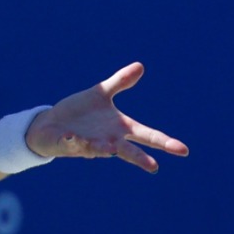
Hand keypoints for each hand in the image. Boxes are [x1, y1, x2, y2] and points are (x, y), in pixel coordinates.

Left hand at [25, 63, 188, 172]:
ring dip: (104, 149)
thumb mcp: (100, 94)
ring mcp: (87, 144)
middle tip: (154, 167)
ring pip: (98, 149)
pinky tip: (74, 138)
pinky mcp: (67, 144)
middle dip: (140, 158)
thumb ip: (120, 83)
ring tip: (111, 148)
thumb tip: (140, 66)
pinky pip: (71, 144)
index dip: (164, 142)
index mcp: (118, 128)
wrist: (50, 122)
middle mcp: (106, 140)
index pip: (146, 135)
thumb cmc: (79, 112)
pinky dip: (74, 142)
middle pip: (127, 151)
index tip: (183, 150)